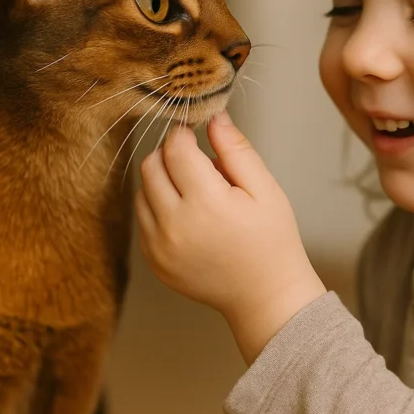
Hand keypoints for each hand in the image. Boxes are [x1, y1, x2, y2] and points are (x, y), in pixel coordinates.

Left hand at [136, 111, 326, 363]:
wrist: (266, 296)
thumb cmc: (272, 241)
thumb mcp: (265, 189)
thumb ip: (236, 151)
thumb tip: (213, 117)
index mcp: (206, 203)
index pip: (176, 149)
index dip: (184, 133)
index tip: (196, 132)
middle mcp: (174, 225)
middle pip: (151, 166)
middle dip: (169, 153)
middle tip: (196, 159)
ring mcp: (159, 247)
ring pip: (142, 191)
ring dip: (161, 179)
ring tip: (194, 189)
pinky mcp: (154, 262)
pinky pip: (143, 219)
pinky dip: (157, 206)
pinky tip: (186, 213)